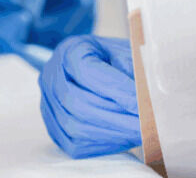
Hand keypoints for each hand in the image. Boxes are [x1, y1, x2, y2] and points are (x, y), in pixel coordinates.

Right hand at [39, 35, 141, 158]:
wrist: (99, 69)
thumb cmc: (115, 60)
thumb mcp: (126, 54)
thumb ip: (131, 70)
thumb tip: (145, 97)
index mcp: (69, 51)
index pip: (88, 72)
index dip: (116, 91)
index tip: (143, 105)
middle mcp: (51, 76)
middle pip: (78, 103)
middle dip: (116, 118)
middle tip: (146, 126)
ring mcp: (49, 103)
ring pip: (75, 126)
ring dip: (111, 134)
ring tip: (139, 134)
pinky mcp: (55, 127)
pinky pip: (74, 144)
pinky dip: (101, 145)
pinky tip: (124, 140)